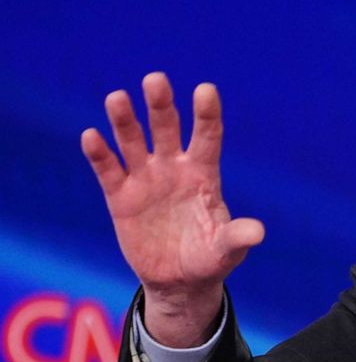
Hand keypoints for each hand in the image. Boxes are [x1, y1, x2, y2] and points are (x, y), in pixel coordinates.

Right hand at [81, 72, 263, 345]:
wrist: (179, 281)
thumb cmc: (210, 258)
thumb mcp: (227, 250)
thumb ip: (237, 237)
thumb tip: (258, 233)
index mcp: (204, 174)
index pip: (207, 137)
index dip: (206, 114)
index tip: (205, 89)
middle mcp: (174, 168)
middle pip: (167, 129)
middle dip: (161, 105)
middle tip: (155, 79)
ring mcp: (146, 179)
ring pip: (133, 142)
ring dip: (125, 121)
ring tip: (117, 98)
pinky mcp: (121, 197)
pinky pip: (108, 171)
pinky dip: (99, 154)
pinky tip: (91, 136)